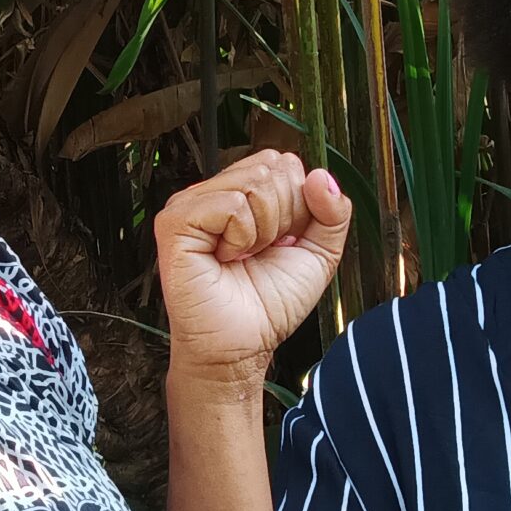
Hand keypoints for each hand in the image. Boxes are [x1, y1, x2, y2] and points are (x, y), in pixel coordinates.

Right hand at [155, 151, 351, 393]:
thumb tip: (322, 175)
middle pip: (272, 167)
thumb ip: (334, 212)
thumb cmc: (269, 305)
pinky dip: (241, 236)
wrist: (241, 346)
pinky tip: (226, 257)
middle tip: (260, 252)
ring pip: (255, 182)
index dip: (297, 205)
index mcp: (244, 194)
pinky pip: (230, 204)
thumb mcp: (320, 253)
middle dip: (283, 216)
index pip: (284, 164)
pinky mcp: (176, 221)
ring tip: (242, 256)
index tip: (281, 243)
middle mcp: (216, 193)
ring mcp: (192, 204)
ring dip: (262, 230)